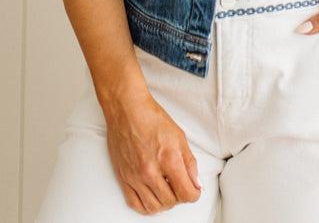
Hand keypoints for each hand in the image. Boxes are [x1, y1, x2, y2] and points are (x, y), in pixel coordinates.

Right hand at [101, 88, 201, 214]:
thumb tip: (195, 183)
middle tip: (180, 187)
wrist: (128, 110)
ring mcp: (135, 176)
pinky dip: (146, 206)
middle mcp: (150, 171)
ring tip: (167, 191)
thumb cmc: (152, 118)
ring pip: (153, 207)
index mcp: (168, 159)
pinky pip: (135, 204)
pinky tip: (152, 197)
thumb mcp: (179, 137)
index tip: (194, 191)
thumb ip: (189, 163)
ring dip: (164, 203)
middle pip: (170, 201)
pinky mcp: (123, 177)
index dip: (194, 194)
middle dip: (180, 197)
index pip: (186, 193)